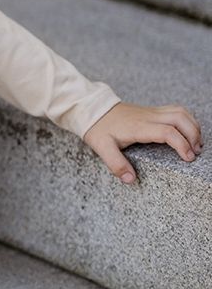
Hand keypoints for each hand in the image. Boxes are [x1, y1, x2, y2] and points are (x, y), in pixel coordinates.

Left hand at [84, 101, 202, 183]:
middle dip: (193, 134)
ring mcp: (151, 112)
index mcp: (139, 126)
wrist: (92, 109)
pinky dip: (186, 120)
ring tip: (195, 144)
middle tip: (196, 152)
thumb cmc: (98, 128)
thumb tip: (131, 179)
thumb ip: (116, 164)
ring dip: (192, 126)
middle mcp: (149, 116)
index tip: (188, 158)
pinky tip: (187, 133)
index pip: (168, 132)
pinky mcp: (152, 111)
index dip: (181, 144)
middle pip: (180, 118)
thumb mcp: (102, 148)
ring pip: (180, 112)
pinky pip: (175, 110)